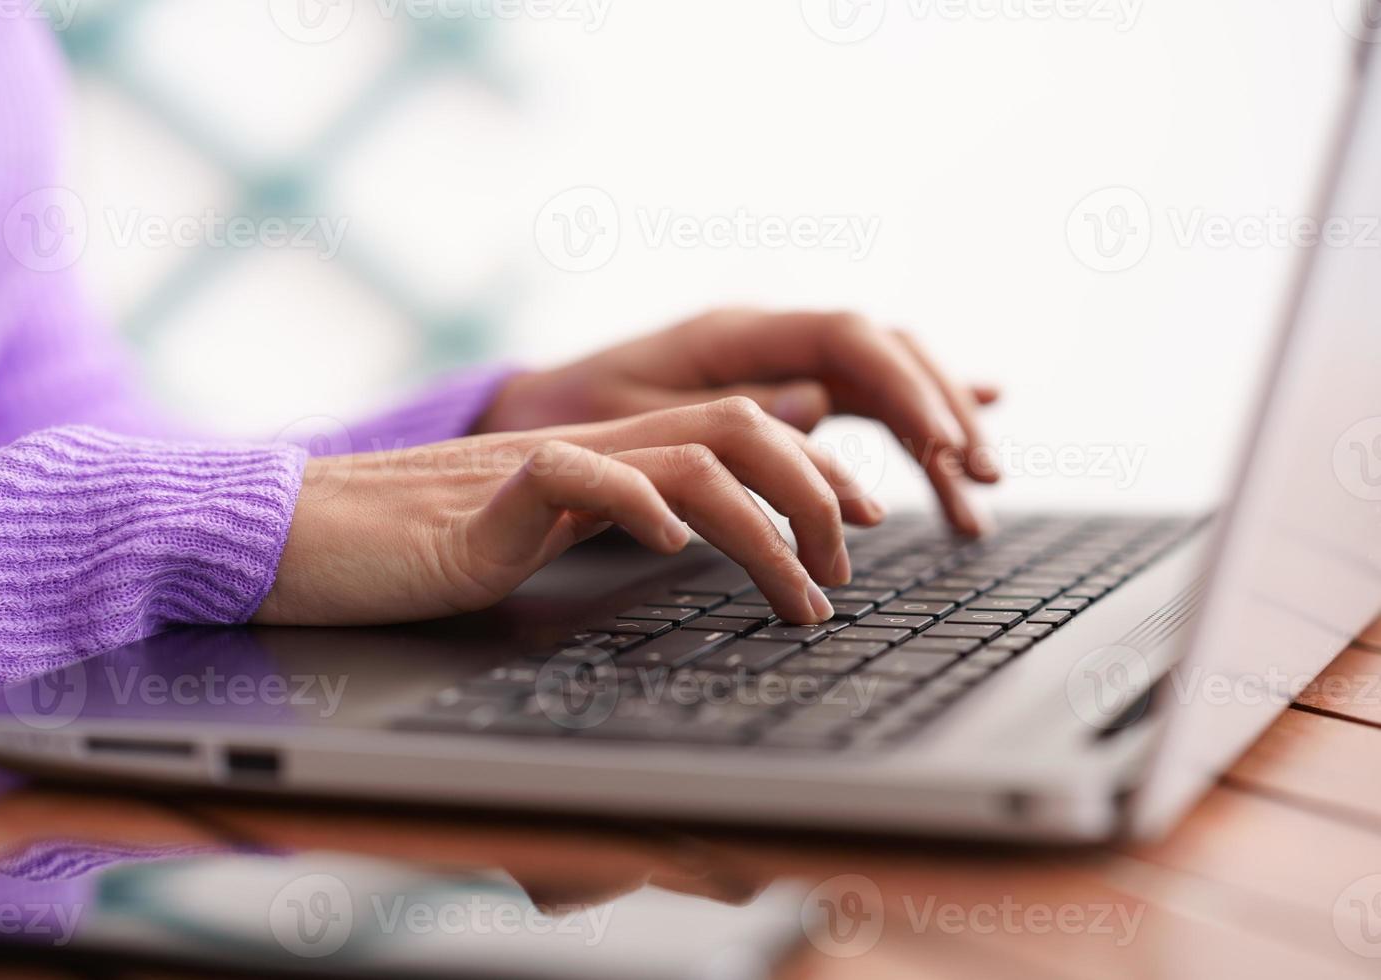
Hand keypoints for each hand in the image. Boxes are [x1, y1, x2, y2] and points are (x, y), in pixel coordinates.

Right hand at [254, 399, 882, 626]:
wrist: (302, 535)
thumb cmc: (412, 550)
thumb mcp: (539, 533)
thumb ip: (609, 515)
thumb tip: (685, 526)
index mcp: (606, 459)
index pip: (735, 431)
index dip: (812, 469)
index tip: (861, 523)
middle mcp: (588, 450)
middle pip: (738, 427)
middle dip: (816, 492)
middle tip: (850, 567)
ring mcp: (542, 467)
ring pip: (686, 458)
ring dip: (764, 526)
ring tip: (799, 595)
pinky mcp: (487, 499)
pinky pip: (574, 476)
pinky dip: (636, 505)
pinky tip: (669, 547)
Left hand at [476, 309, 1000, 533]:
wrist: (543, 412)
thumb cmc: (578, 417)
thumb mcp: (642, 422)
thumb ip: (730, 414)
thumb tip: (823, 406)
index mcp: (737, 330)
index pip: (848, 338)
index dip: (906, 386)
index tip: (944, 444)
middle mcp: (771, 336)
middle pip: (886, 352)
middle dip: (942, 409)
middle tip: (982, 475)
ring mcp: (781, 361)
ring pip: (884, 380)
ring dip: (937, 429)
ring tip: (978, 493)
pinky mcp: (784, 392)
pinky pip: (863, 400)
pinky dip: (911, 423)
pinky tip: (960, 446)